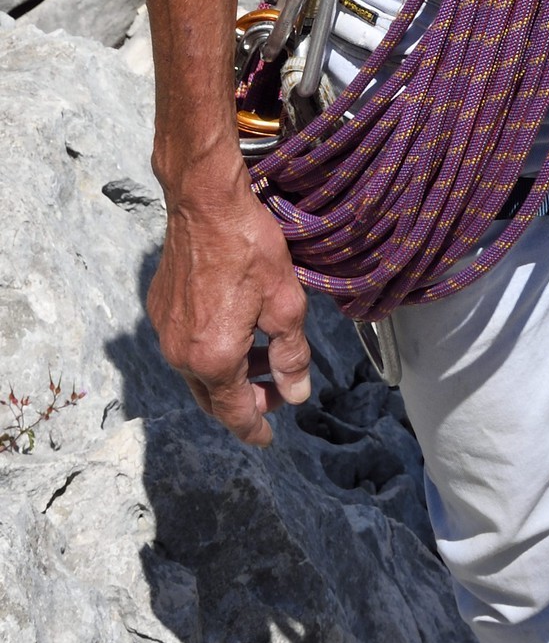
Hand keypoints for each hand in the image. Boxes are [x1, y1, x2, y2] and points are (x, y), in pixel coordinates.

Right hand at [147, 164, 310, 446]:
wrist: (204, 203)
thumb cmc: (249, 247)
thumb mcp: (285, 302)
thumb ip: (291, 355)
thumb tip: (295, 395)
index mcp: (213, 358)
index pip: (234, 412)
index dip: (254, 428)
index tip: (267, 438)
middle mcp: (181, 354)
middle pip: (212, 397)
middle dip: (244, 401)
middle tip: (274, 393)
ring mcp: (165, 331)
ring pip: (198, 372)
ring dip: (230, 374)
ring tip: (264, 356)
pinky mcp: (159, 309)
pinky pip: (185, 346)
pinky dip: (211, 350)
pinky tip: (237, 327)